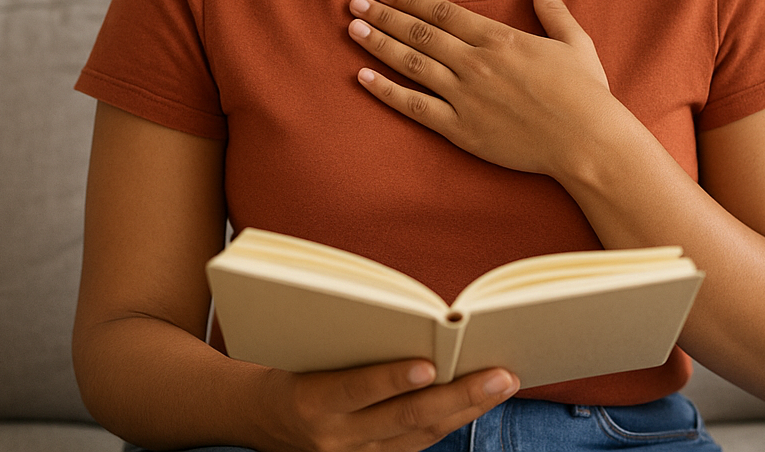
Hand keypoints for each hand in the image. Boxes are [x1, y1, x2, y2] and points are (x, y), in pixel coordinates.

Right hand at [254, 359, 516, 451]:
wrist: (261, 416)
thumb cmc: (291, 364)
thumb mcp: (307, 349)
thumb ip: (351, 343)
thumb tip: (418, 324)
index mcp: (311, 401)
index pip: (356, 389)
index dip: (391, 378)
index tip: (429, 365)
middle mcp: (334, 438)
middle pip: (405, 418)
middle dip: (458, 396)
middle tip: (501, 375)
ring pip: (421, 436)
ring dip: (467, 409)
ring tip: (503, 383)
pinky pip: (419, 445)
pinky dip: (452, 421)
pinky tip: (479, 400)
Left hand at [346, 0, 632, 177]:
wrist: (586, 142)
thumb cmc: (585, 93)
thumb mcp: (574, 42)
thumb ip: (552, 9)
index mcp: (499, 39)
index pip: (443, 12)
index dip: (411, 0)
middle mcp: (475, 62)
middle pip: (419, 32)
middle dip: (384, 16)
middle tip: (355, 4)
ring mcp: (465, 96)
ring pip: (411, 63)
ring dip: (379, 44)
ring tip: (352, 30)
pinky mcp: (461, 129)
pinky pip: (415, 106)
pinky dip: (387, 91)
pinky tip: (363, 77)